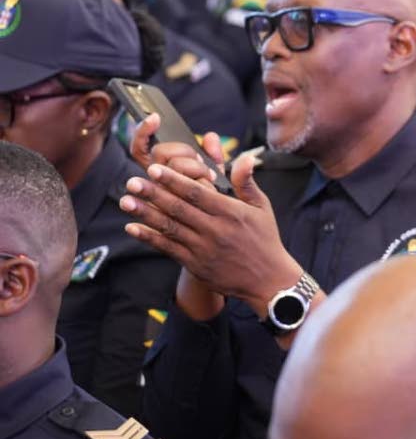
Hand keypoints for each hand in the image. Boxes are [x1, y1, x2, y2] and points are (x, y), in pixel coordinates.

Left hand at [121, 138, 301, 317]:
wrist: (268, 280)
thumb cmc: (265, 238)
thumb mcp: (262, 207)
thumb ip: (246, 182)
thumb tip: (244, 157)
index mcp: (231, 212)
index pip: (197, 193)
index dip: (173, 180)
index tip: (154, 169)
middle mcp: (215, 230)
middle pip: (178, 208)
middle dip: (153, 193)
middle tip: (131, 181)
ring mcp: (203, 249)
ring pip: (169, 227)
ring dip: (145, 214)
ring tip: (125, 201)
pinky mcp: (195, 265)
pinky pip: (168, 248)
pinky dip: (149, 238)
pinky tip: (132, 228)